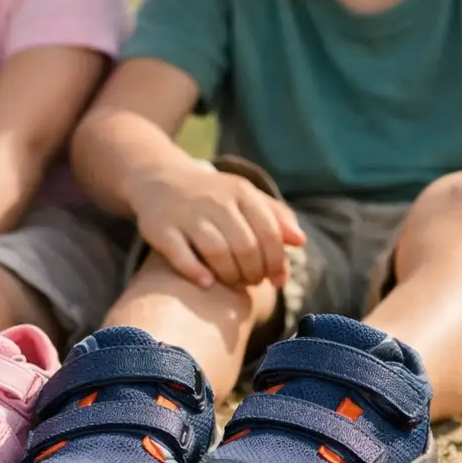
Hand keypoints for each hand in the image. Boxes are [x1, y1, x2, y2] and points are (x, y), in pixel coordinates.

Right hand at [129, 163, 306, 290]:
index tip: (277, 279)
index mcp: (241, 192)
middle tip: (252, 281)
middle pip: (245, 246)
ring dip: (230, 275)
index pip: (269, 232)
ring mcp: (186, 214)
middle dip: (254, 272)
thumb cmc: (214, 197)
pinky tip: (208, 284)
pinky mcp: (160, 228)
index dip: (277, 262)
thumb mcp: (246, 197)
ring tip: (233, 282)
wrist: (161, 178)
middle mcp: (214, 200)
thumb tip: (300, 241)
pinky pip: (180, 254)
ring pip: (217, 251)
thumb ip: (276, 217)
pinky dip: (196, 272)